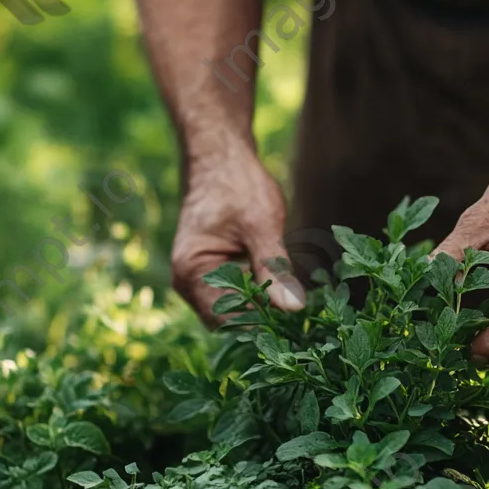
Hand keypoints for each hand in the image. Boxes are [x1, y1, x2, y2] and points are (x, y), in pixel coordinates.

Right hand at [172, 149, 305, 324]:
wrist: (221, 158)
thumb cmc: (237, 184)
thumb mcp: (262, 225)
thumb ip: (274, 267)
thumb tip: (293, 309)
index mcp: (191, 273)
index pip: (227, 322)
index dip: (260, 329)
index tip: (293, 331)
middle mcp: (187, 282)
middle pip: (229, 321)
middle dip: (263, 323)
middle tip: (301, 324)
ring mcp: (197, 278)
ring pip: (234, 310)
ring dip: (262, 310)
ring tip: (295, 309)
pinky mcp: (212, 272)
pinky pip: (235, 295)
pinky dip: (258, 295)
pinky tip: (283, 292)